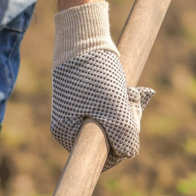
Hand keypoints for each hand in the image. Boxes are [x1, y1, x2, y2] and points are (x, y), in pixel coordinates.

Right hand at [50, 2, 153, 169]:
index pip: (100, 158)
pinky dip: (120, 103)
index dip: (120, 148)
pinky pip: (109, 111)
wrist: (84, 37)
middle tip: (129, 103)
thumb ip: (124, 134)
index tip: (129, 127)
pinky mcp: (86, 100)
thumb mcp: (114, 106)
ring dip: (125, 113)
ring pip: (111, 126)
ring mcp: (77, 113)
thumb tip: (129, 152)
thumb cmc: (95, 73)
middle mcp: (68, 127)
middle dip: (124, 126)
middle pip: (107, 142)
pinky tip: (124, 89)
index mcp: (66, 134)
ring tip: (126, 92)